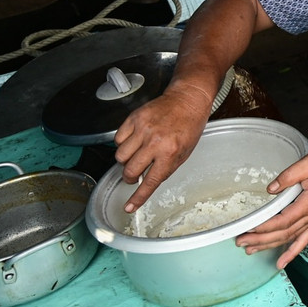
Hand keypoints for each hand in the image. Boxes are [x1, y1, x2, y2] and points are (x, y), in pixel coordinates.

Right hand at [114, 86, 212, 211]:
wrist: (187, 99)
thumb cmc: (189, 125)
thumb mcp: (184, 153)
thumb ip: (165, 168)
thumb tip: (146, 182)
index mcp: (170, 152)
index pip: (150, 181)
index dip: (138, 197)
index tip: (129, 207)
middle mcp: (155, 141)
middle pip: (129, 170)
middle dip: (130, 177)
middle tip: (134, 175)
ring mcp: (143, 129)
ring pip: (120, 156)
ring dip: (126, 160)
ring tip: (137, 154)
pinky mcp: (134, 118)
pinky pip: (118, 139)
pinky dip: (123, 143)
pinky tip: (134, 140)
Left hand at [235, 149, 307, 267]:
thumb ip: (291, 174)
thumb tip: (272, 189)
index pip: (285, 219)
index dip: (266, 226)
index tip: (249, 229)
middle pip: (283, 232)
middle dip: (260, 239)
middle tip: (240, 242)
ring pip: (289, 238)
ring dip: (269, 246)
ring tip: (250, 250)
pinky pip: (302, 241)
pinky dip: (291, 253)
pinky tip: (281, 262)